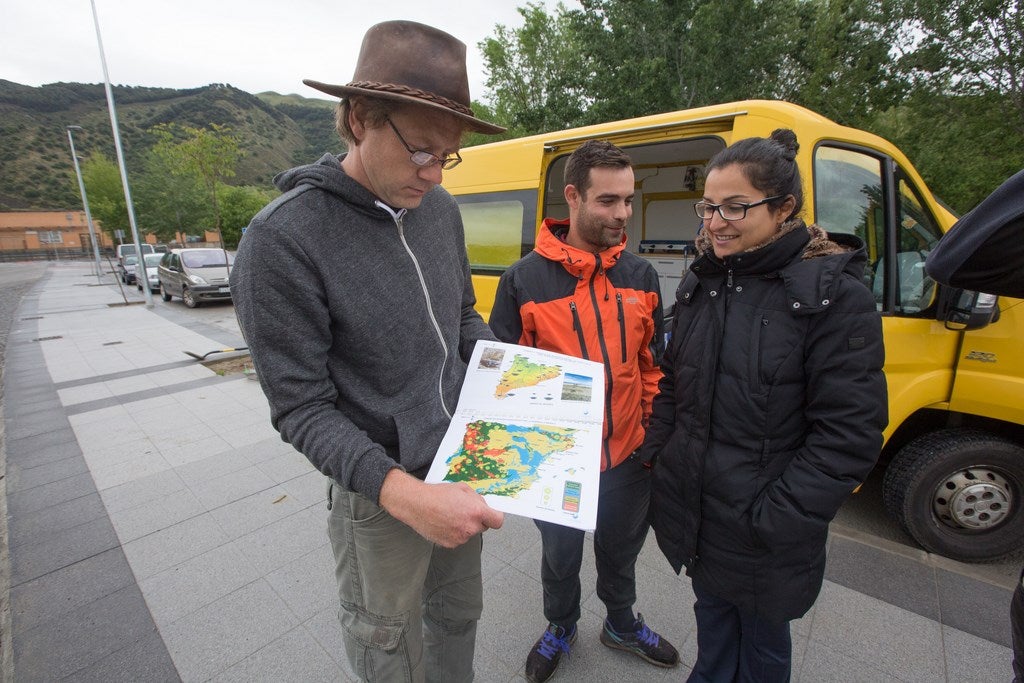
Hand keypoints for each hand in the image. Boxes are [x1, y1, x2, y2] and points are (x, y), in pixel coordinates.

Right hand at [378, 469, 503, 547]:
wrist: (416, 504)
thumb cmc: (438, 494)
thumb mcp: (463, 489)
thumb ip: (477, 500)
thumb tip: (484, 506)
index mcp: (476, 512)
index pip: (498, 521)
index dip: (495, 517)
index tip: (491, 515)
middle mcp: (470, 528)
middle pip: (483, 527)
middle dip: (477, 520)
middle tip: (464, 510)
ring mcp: (460, 538)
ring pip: (469, 533)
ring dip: (465, 526)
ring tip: (450, 515)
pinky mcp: (450, 544)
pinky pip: (458, 538)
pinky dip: (454, 532)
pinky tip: (444, 522)